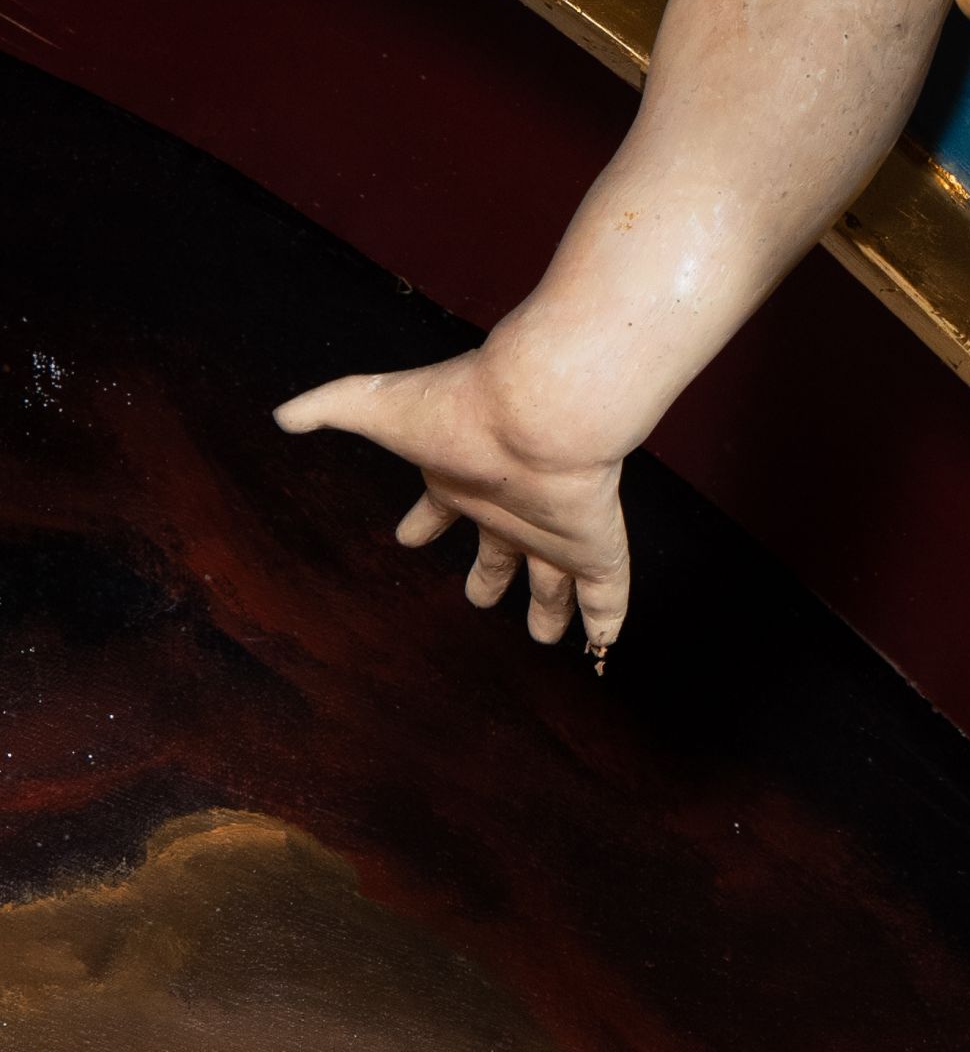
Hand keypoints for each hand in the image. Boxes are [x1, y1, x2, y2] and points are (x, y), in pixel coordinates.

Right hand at [280, 347, 632, 660]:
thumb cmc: (461, 410)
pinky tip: (605, 645)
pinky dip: (606, 620)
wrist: (538, 412)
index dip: (424, 525)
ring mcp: (557, 531)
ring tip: (543, 636)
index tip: (409, 539)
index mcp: (464, 482)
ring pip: (554, 581)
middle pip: (500, 554)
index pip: (438, 511)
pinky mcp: (596, 548)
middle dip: (490, 577)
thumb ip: (329, 406)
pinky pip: (605, 593)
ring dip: (549, 609)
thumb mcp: (376, 406)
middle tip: (478, 599)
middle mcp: (511, 510)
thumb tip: (282, 412)